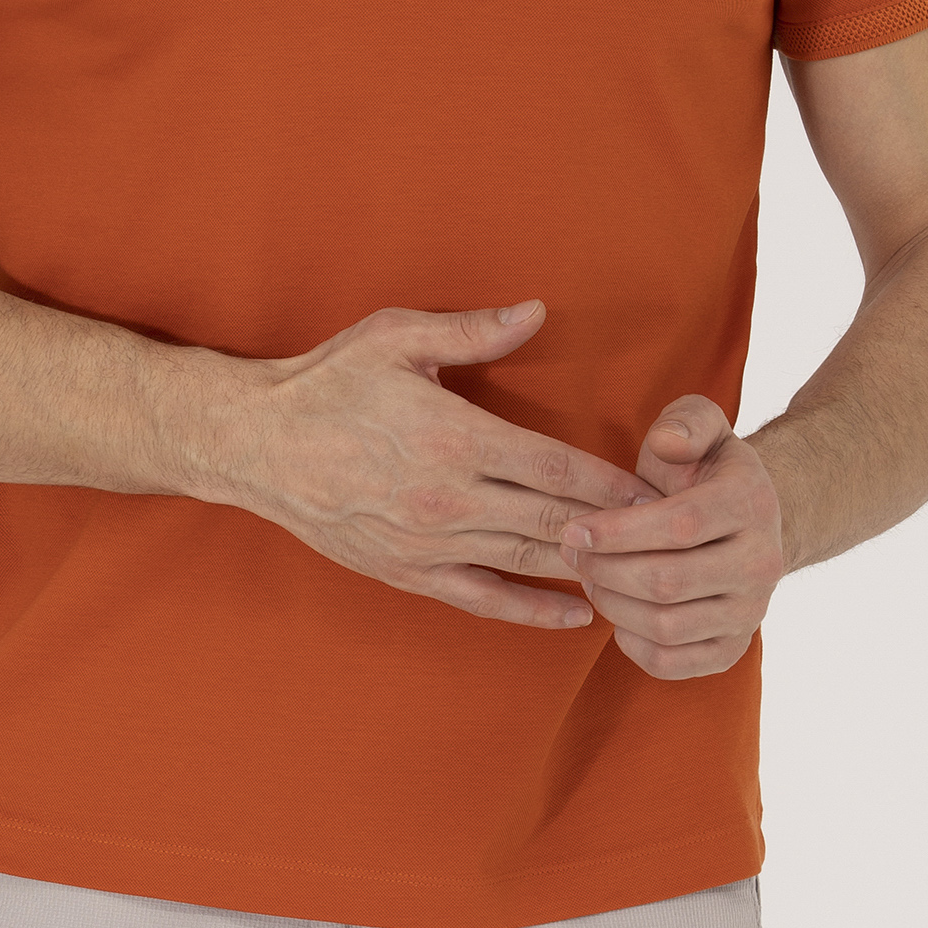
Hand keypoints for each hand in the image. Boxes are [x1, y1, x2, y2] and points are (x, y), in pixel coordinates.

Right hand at [234, 301, 657, 630]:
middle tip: (671, 535)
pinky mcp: (410, 573)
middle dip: (618, 531)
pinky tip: (579, 614)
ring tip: (641, 572)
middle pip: (556, 522)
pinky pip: (485, 599)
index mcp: (455, 437)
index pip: (558, 469)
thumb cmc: (328, 383)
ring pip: (529, 563)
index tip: (661, 489)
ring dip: (587, 569)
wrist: (256, 445)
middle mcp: (450, 498)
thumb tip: (538, 312)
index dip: (616, 484)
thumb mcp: (395, 337)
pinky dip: (536, 611)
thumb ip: (473, 330)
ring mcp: (430, 543)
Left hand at [559, 395, 784, 679]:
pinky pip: (671, 663)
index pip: (680, 526)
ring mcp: (750, 612)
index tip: (572, 529)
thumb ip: (686, 420)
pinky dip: (632, 643)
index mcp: (751, 504)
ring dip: (612, 604)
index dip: (617, 532)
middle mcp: (762, 564)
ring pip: (665, 626)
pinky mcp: (732, 649)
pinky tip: (617, 612)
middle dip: (604, 569)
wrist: (746, 523)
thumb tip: (667, 444)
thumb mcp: (700, 425)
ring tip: (591, 577)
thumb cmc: (704, 470)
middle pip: (667, 582)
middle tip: (571, 551)